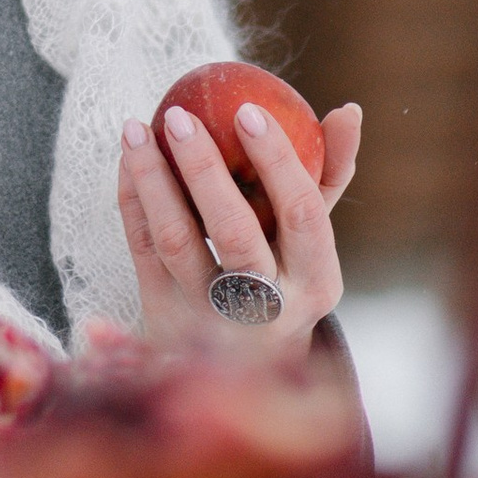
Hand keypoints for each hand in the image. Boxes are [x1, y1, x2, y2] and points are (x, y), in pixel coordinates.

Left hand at [117, 96, 362, 354]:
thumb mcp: (314, 239)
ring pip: (175, 240)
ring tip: (137, 128)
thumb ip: (330, 174)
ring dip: (152, 178)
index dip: (277, 160)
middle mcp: (266, 308)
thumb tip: (348, 111)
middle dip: (204, 168)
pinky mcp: (164, 315)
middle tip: (180, 115)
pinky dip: (133, 199)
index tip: (248, 109)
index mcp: (316, 284)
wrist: (239, 367)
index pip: (301, 212)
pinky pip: (142, 247)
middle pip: (234, 232)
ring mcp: (210, 317)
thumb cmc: (285, 274)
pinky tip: (129, 159)